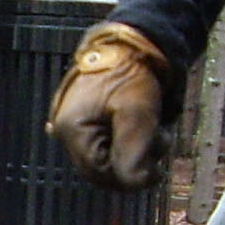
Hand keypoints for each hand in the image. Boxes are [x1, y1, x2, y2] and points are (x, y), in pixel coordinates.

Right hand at [46, 21, 176, 192]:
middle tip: (157, 144)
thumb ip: (134, 154)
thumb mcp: (137, 115)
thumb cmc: (130, 71)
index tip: (156, 170)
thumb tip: (135, 184)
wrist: (131, 41)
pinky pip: (106, 144)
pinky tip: (140, 127)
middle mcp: (67, 131)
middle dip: (132, 161)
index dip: (129, 176)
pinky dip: (127, 141)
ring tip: (153, 130)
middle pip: (101, 169)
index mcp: (72, 130)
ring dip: (133, 151)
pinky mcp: (87, 120)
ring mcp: (75, 125)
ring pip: (106, 157)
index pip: (100, 173)